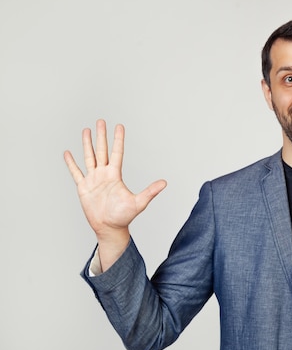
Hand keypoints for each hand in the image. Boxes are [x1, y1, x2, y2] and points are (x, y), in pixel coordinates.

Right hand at [64, 119, 165, 269]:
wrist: (109, 228)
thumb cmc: (124, 217)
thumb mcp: (139, 203)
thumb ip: (150, 191)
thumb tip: (165, 183)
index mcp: (115, 175)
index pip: (116, 153)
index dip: (117, 139)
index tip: (119, 126)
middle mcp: (104, 174)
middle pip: (101, 150)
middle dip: (101, 136)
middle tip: (101, 121)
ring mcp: (93, 180)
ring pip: (89, 157)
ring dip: (87, 144)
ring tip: (86, 131)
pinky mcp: (83, 188)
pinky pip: (76, 173)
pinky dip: (71, 163)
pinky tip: (68, 153)